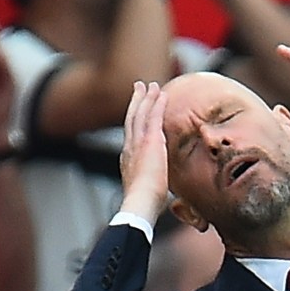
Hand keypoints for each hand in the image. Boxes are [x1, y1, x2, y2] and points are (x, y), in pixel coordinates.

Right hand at [119, 81, 169, 222]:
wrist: (140, 203)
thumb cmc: (144, 205)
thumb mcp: (147, 193)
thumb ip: (152, 189)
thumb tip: (161, 199)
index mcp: (127, 160)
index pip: (131, 135)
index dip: (134, 121)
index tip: (137, 111)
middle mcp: (129, 148)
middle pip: (131, 118)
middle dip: (135, 102)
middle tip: (139, 87)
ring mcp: (137, 143)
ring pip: (140, 114)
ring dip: (146, 98)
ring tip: (150, 85)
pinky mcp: (150, 142)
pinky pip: (153, 117)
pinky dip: (157, 104)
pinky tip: (162, 94)